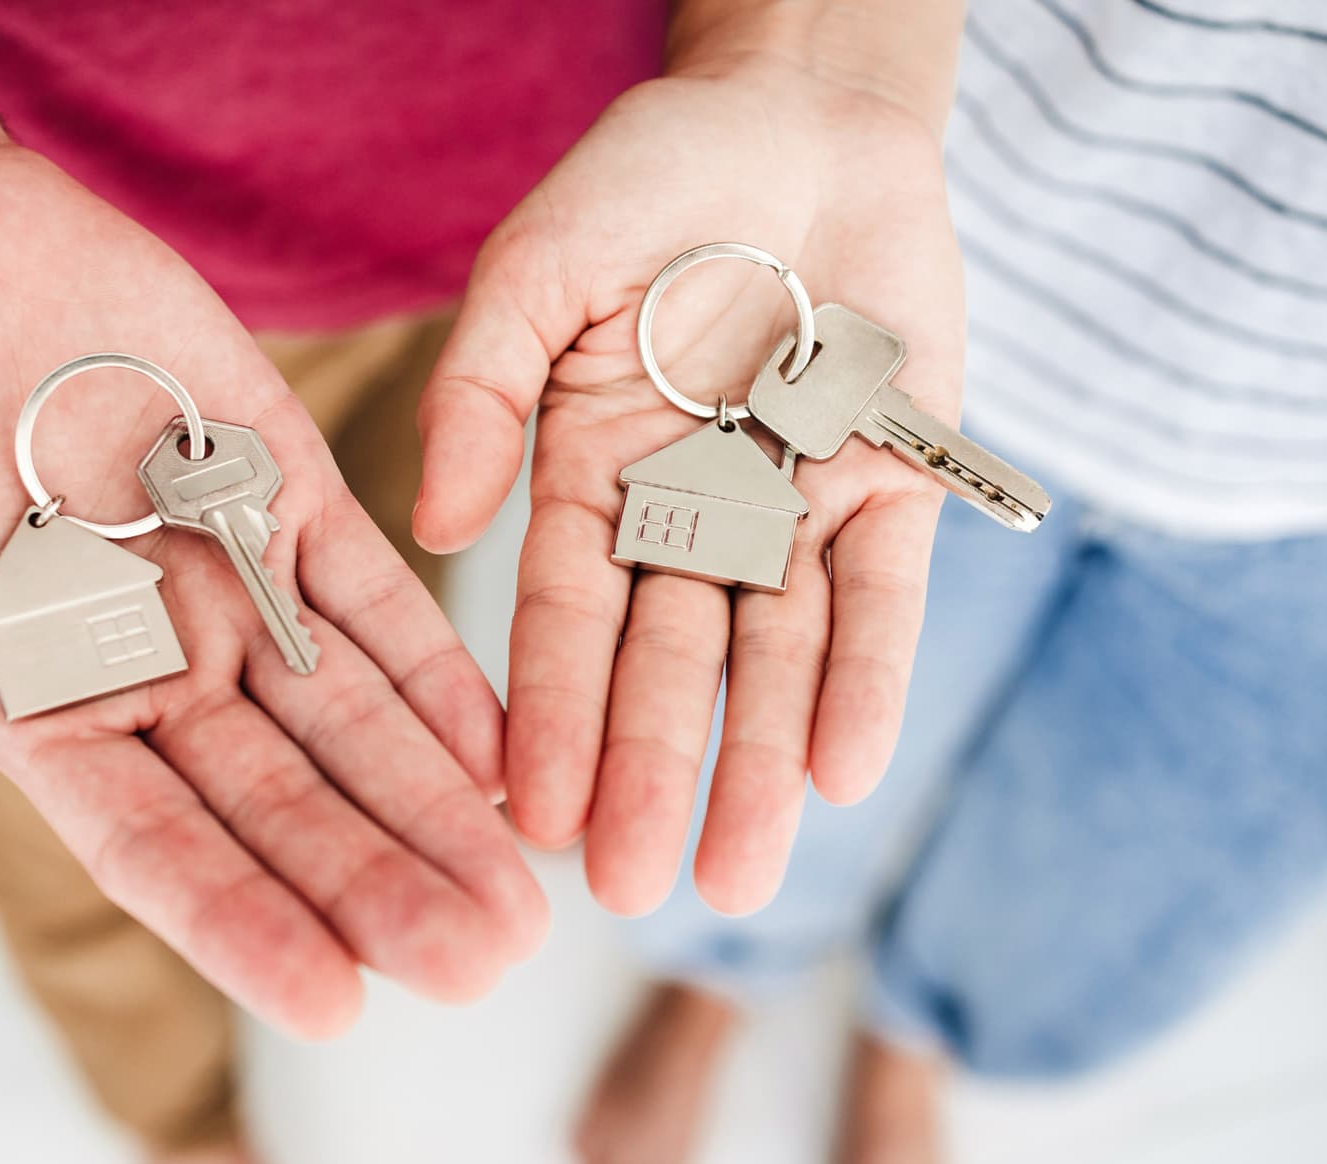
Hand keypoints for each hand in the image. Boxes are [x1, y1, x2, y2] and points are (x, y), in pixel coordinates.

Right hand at [0, 143, 545, 1035]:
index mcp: (32, 705)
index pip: (150, 843)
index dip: (239, 920)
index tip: (333, 1002)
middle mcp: (144, 666)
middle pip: (281, 802)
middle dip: (379, 881)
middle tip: (481, 964)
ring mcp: (220, 582)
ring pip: (348, 718)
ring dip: (435, 801)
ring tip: (522, 894)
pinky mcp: (277, 488)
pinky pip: (373, 595)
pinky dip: (438, 666)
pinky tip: (505, 744)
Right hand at [416, 64, 962, 914]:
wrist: (804, 112)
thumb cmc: (651, 175)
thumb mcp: (537, 265)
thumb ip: (481, 389)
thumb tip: (434, 524)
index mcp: (586, 472)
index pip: (562, 616)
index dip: (548, 714)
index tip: (528, 815)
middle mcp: (684, 510)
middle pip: (664, 663)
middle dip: (644, 772)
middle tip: (626, 889)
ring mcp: (789, 505)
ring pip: (772, 656)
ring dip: (756, 764)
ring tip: (739, 878)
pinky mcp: (891, 480)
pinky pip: (880, 597)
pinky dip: (867, 679)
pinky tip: (844, 773)